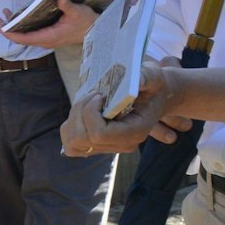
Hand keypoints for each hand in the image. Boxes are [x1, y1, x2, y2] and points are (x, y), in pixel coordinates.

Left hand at [0, 0, 97, 49]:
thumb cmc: (86, 21)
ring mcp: (46, 39)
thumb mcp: (78, 11)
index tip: (1, 27)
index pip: (25, 39)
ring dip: (13, 26)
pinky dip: (22, 25)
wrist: (95, 30)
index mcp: (50, 36)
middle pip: (21, 38)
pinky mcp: (48, 35)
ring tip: (3, 14)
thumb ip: (67, 6)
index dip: (12, 34)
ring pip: (25, 36)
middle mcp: (45, 40)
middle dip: (7, 29)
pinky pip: (30, 33)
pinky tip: (18, 15)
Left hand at [61, 58, 190, 155]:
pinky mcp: (96, 145)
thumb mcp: (154, 76)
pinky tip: (83, 112)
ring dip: (73, 118)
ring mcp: (107, 148)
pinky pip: (70, 144)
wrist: (153, 98)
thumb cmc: (152, 86)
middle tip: (94, 94)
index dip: (91, 113)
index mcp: (135, 132)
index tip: (100, 95)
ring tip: (88, 102)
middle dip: (80, 112)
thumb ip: (147, 77)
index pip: (99, 134)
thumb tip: (137, 79)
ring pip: (72, 142)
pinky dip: (70, 127)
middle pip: (82, 138)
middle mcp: (121, 145)